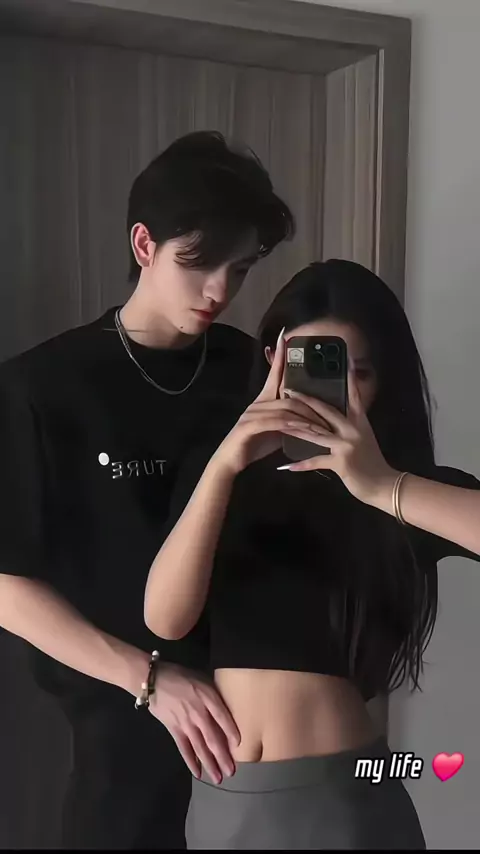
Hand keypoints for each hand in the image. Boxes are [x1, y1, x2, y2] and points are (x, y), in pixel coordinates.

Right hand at [148, 663, 239, 784]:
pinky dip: (191, 762)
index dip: (231, 731)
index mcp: (207, 696)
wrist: (153, 680)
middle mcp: (198, 712)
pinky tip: (198, 773)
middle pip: (213, 738)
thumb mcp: (201, 678)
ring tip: (218, 778)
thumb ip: (212, 694)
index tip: (238, 745)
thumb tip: (225, 708)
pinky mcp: (173, 730)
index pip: (222, 717)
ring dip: (210, 764)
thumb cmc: (180, 675)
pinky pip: (184, 749)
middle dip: (223, 757)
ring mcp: (185, 723)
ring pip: (200, 748)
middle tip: (232, 772)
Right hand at [212, 329, 328, 474]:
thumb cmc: (254, 444)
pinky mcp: (250, 426)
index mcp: (264, 399)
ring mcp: (253, 413)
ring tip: (323, 426)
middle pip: (289, 393)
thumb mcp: (275, 429)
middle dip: (310, 401)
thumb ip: (289, 419)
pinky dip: (293, 426)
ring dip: (306, 417)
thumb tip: (308, 415)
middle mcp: (258, 402)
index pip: (275, 372)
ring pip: (286, 408)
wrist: (231, 460)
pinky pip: (277, 422)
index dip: (280, 355)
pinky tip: (305, 430)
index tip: (285, 335)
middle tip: (331, 407)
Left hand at [280, 369, 398, 503]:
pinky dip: (302, 465)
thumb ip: (350, 425)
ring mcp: (346, 445)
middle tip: (289, 389)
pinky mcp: (341, 463)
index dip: (349, 376)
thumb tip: (335, 414)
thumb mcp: (364, 437)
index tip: (344, 357)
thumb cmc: (371, 461)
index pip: (353, 394)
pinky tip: (288, 466)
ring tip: (281, 423)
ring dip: (297, 429)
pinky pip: (317, 462)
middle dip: (306, 400)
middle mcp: (353, 430)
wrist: (383, 485)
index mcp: (359, 421)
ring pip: (317, 434)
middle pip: (327, 410)